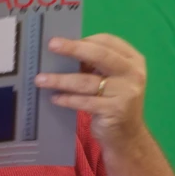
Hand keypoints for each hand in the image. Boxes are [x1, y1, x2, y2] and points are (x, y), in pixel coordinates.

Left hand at [35, 33, 146, 150]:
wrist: (128, 135)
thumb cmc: (114, 101)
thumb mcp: (112, 78)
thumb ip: (97, 64)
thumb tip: (64, 50)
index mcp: (133, 60)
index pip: (108, 42)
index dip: (84, 40)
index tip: (63, 41)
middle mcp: (133, 73)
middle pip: (100, 55)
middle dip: (73, 49)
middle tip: (52, 45)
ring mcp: (125, 92)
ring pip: (87, 81)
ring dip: (61, 79)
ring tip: (40, 79)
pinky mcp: (114, 110)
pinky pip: (85, 102)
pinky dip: (67, 99)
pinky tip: (55, 98)